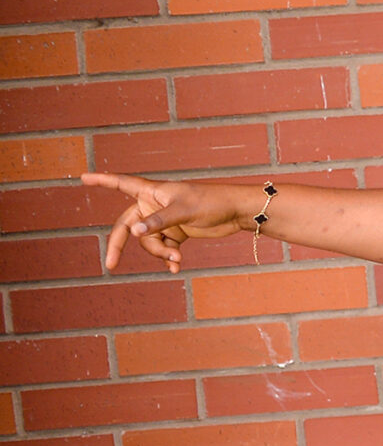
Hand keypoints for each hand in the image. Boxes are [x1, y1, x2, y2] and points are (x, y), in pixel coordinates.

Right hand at [85, 171, 257, 271]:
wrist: (236, 213)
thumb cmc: (211, 203)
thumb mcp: (183, 211)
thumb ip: (159, 222)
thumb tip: (135, 233)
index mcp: (151, 191)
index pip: (121, 183)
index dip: (102, 180)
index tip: (82, 177)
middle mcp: (153, 205)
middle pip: (127, 226)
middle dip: (119, 245)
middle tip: (111, 264)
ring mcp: (164, 221)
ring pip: (148, 242)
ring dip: (160, 253)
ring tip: (177, 260)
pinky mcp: (177, 233)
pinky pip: (164, 248)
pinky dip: (169, 258)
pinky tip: (175, 268)